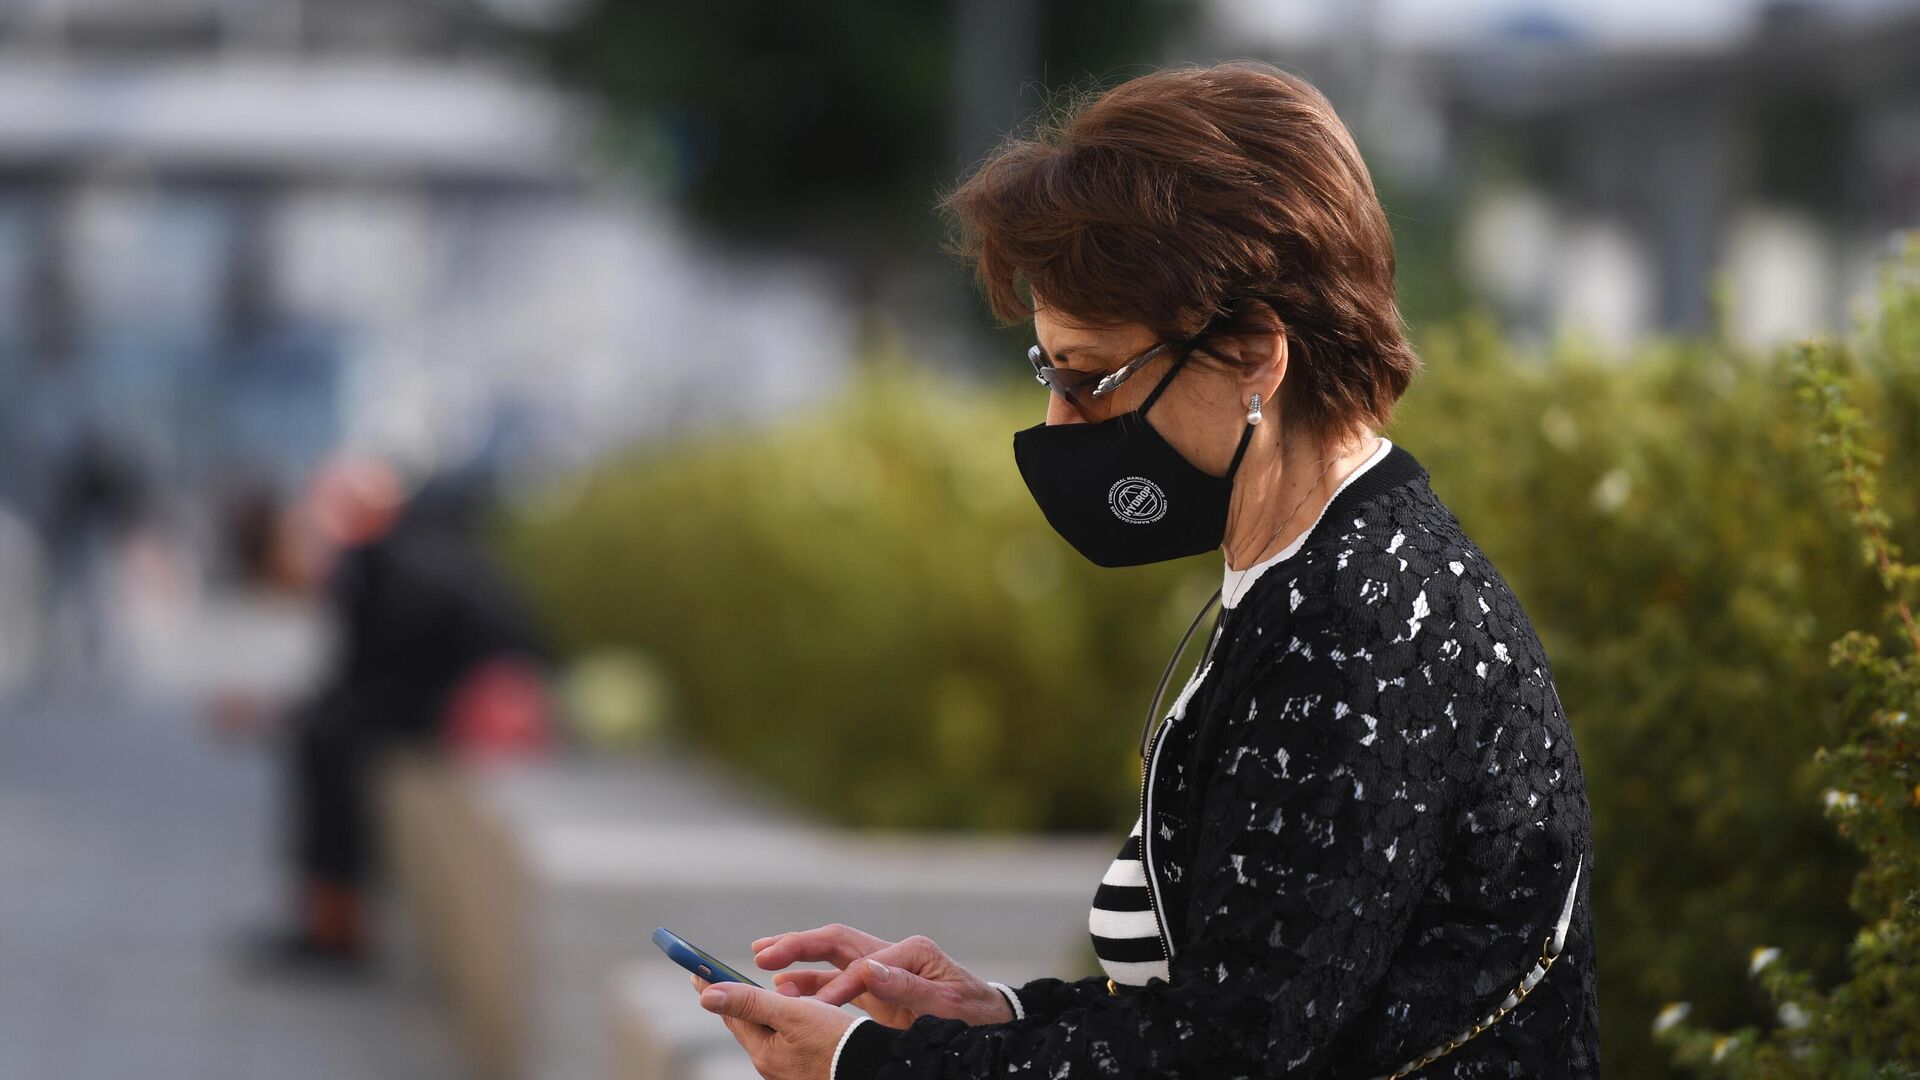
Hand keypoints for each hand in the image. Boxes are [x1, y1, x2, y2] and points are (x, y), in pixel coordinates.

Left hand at [691, 973, 856, 1079]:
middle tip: (716, 980)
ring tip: (753, 993)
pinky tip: (791, 1015)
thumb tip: (706, 996)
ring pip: (768, 1032)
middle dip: (735, 1000)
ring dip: (760, 1009)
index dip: (714, 987)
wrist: (873, 1068)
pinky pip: (787, 1039)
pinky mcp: (807, 1069)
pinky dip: (782, 1021)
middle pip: (747, 1024)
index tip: (696, 970)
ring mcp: (789, 1069)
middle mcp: (772, 1065)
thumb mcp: (792, 1014)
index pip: (731, 1013)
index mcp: (763, 1051)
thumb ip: (750, 1002)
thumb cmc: (836, 1041)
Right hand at [751, 924, 1013, 1028]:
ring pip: (833, 957)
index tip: (813, 1009)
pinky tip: (787, 987)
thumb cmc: (974, 1015)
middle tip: (763, 954)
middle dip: (799, 946)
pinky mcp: (881, 988)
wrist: (994, 1022)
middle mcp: (893, 953)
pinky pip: (839, 979)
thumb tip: (868, 971)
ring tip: (762, 961)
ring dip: (799, 959)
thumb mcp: (947, 1004)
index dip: (833, 987)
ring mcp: (885, 968)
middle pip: (837, 941)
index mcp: (910, 952)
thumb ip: (908, 988)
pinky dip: (812, 982)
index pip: (860, 965)